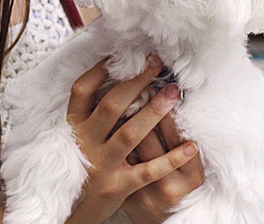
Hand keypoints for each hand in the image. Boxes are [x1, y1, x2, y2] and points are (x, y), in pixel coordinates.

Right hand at [66, 56, 198, 223]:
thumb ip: (93, 112)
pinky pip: (148, 171)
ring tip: (174, 92)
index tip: (121, 56)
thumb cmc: (80, 162)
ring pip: (130, 134)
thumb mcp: (78, 135)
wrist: (72, 209)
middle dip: (136, 82)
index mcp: (74, 126)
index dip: (100, 70)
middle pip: (111, 106)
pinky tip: (191, 146)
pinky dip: (171, 158)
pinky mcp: (117, 186)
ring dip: (154, 111)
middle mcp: (84, 142)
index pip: (81, 90)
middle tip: (157, 64)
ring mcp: (101, 165)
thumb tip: (116, 77)